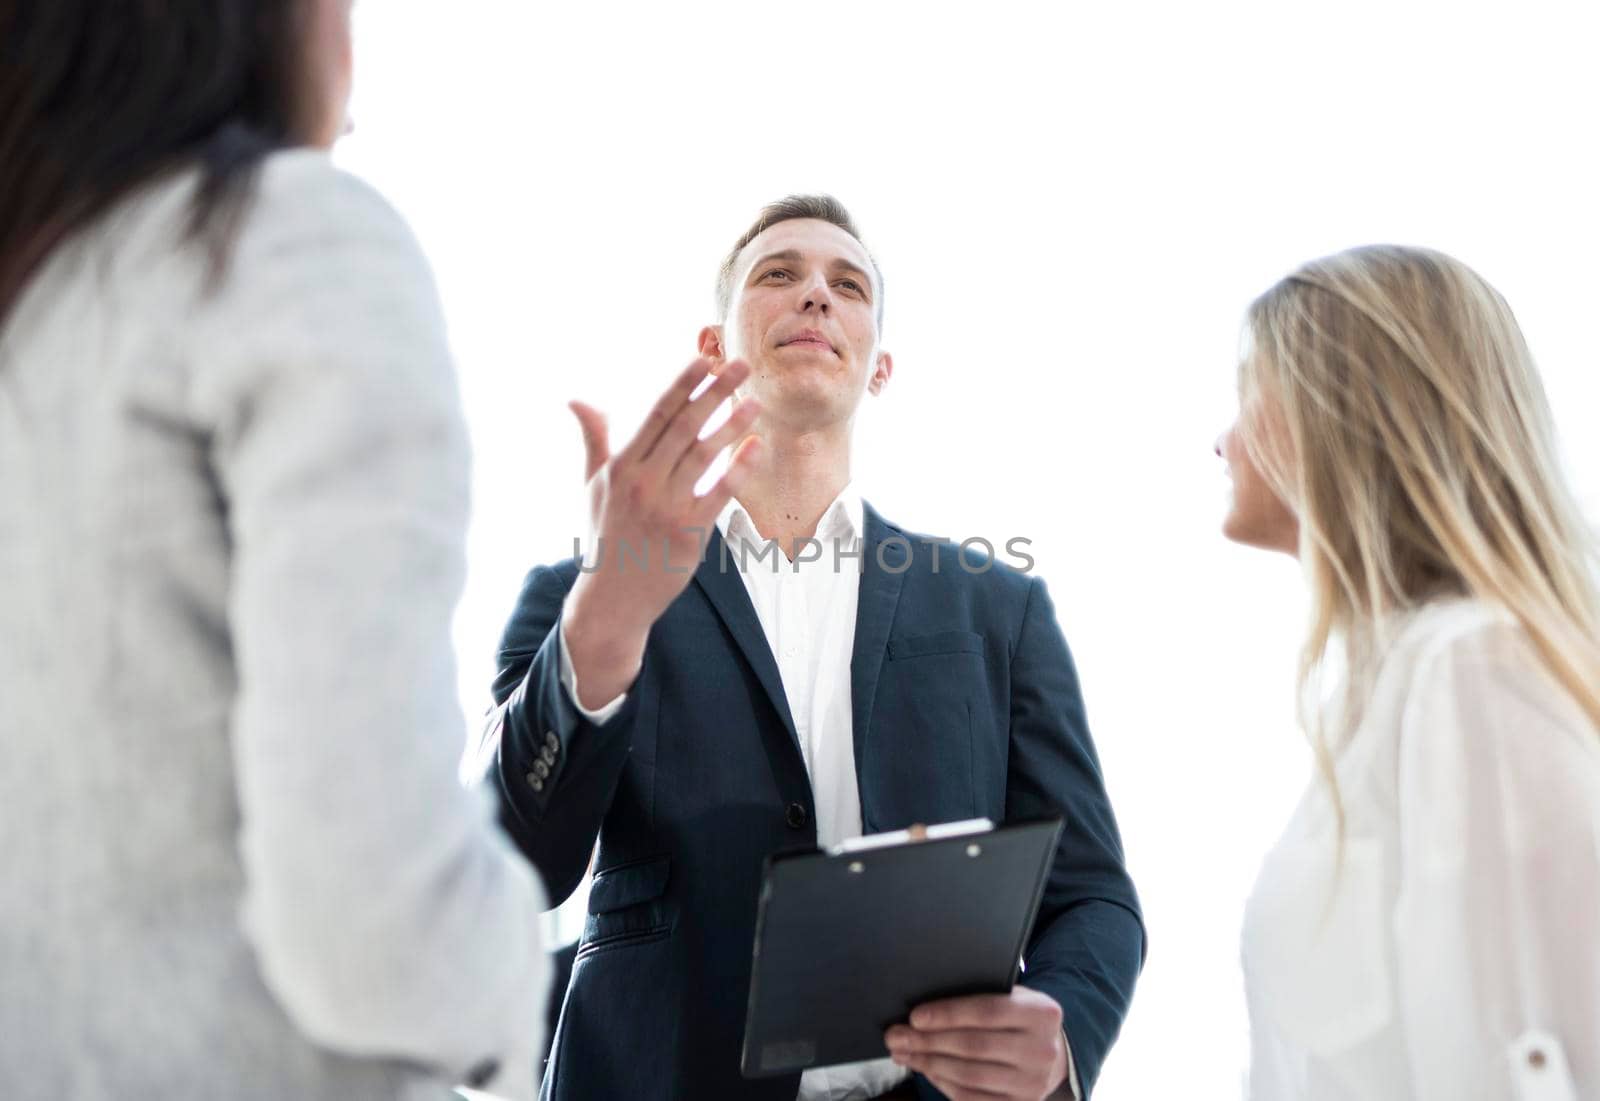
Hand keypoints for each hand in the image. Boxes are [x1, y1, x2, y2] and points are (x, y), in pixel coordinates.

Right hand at [562, 358, 760, 707]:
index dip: (682, 384)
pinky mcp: (688, 533)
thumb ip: (594, 439)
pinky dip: (739, 468)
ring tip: (756, 402)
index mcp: (621, 466)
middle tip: (742, 365)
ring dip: (732, 425)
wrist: (613, 597)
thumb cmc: (606, 535)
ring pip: (705, 455)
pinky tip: (756, 446)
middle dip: (714, 392)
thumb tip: (577, 400)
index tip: (704, 358)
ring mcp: (665, 507)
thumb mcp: (594, 486)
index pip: (657, 415)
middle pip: (684, 426)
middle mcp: (642, 482)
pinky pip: (719, 493)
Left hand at [885, 987, 1069, 1100]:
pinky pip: (971, 1098)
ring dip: (929, 1063)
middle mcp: (1042, 1050)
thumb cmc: (1019, 1018)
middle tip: (896, 1036)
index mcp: (1042, 1013)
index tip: (915, 1016)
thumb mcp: (1013, 997)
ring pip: (969, 1074)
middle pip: (973, 1046)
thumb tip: (926, 1008)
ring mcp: (1032, 1083)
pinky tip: (926, 1070)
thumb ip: (981, 995)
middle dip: (928, 1041)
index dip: (948, 1014)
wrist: (1052, 1054)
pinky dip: (943, 1083)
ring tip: (903, 1052)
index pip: (987, 1012)